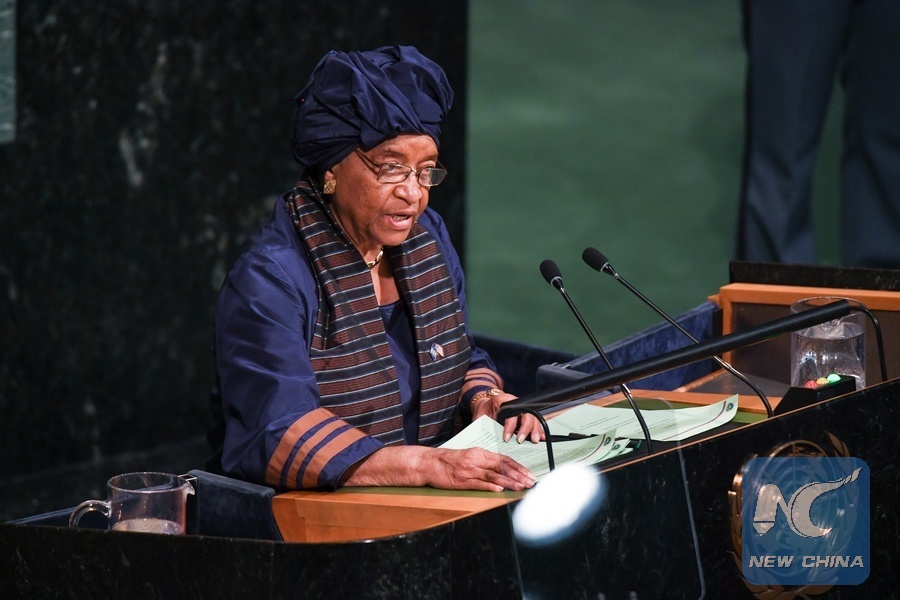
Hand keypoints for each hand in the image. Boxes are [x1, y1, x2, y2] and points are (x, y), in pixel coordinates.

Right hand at [343, 446, 534, 491]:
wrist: (429, 463)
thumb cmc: (450, 460)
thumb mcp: (470, 456)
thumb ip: (485, 462)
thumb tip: (503, 469)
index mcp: (480, 452)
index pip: (504, 459)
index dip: (518, 467)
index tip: (529, 474)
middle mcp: (476, 459)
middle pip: (502, 467)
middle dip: (518, 475)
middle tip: (531, 482)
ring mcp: (468, 470)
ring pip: (493, 476)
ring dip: (509, 482)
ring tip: (521, 487)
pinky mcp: (461, 480)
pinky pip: (478, 483)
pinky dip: (490, 486)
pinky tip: (500, 490)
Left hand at [472, 391, 545, 443]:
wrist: (487, 405)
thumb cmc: (484, 411)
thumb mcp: (479, 417)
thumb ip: (481, 425)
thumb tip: (481, 439)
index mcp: (502, 400)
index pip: (510, 412)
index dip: (510, 425)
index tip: (506, 437)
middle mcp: (515, 403)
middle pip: (525, 413)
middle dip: (525, 428)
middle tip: (521, 440)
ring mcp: (521, 409)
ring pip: (533, 417)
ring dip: (535, 429)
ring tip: (534, 441)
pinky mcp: (525, 416)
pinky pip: (535, 422)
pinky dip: (538, 430)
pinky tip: (541, 437)